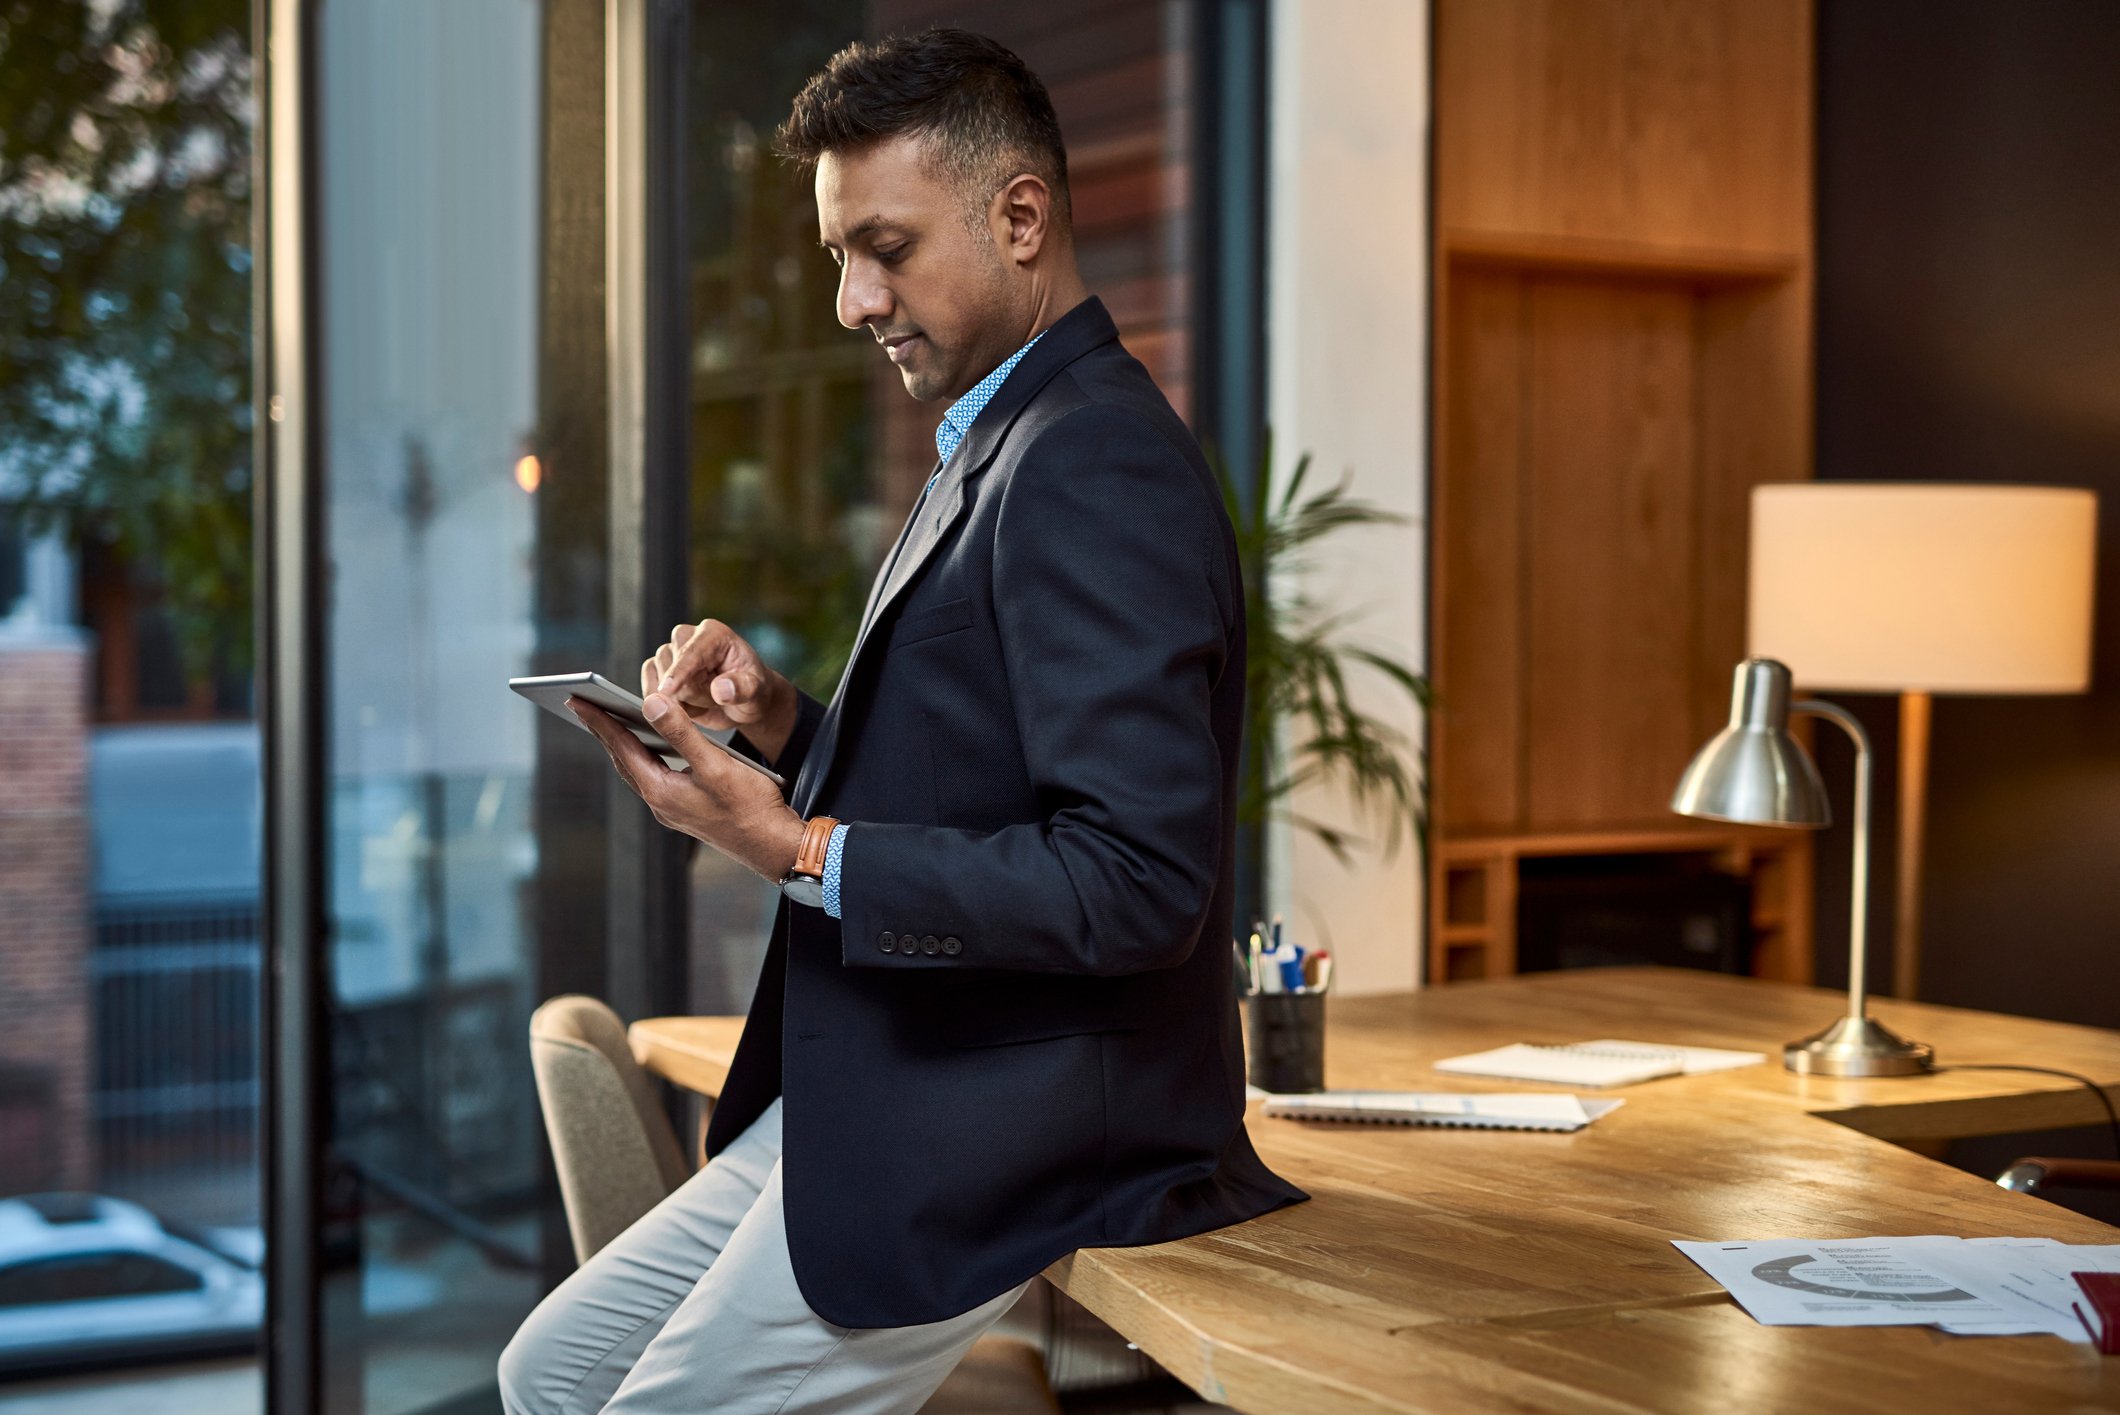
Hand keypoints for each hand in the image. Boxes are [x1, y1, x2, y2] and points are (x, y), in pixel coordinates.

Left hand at [566, 693, 803, 883]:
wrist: (773, 846)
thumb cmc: (750, 805)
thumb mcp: (715, 763)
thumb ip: (682, 732)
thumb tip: (650, 702)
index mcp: (661, 791)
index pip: (621, 748)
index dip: (599, 720)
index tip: (577, 699)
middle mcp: (660, 802)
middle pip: (623, 760)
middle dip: (604, 731)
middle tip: (583, 704)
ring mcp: (673, 810)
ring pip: (639, 770)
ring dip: (624, 744)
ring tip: (611, 721)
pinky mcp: (688, 811)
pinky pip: (655, 778)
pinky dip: (647, 757)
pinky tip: (653, 746)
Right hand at [643, 619, 798, 764]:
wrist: (742, 704)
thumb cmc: (752, 693)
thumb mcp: (757, 693)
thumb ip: (742, 689)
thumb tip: (721, 689)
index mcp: (714, 634)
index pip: (691, 653)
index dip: (679, 672)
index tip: (668, 690)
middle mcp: (689, 636)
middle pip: (671, 669)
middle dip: (691, 693)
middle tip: (717, 699)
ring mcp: (671, 652)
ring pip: (658, 681)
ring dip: (681, 701)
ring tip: (706, 701)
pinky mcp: (658, 668)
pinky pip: (648, 687)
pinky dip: (664, 704)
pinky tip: (687, 707)